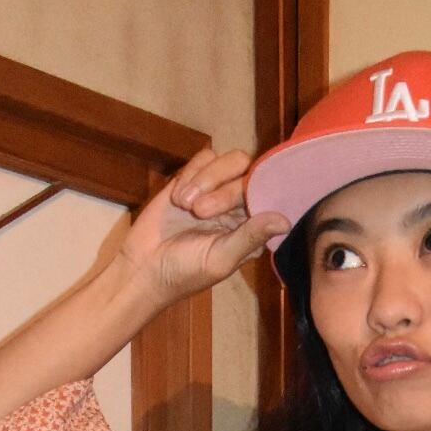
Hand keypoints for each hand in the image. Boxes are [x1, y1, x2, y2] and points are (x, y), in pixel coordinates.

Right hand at [116, 146, 290, 302]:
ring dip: (204, 179)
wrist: (144, 266)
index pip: (266, 193)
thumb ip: (251, 237)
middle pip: (246, 171)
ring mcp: (215, 189)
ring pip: (224, 159)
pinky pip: (203, 158)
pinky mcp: (192, 178)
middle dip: (222, 190)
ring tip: (185, 206)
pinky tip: (177, 199)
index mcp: (251, 227)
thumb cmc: (186, 272)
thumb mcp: (221, 259)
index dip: (254, 192)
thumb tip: (285, 221)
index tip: (235, 206)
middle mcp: (238, 205)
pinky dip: (190, 175)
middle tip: (199, 213)